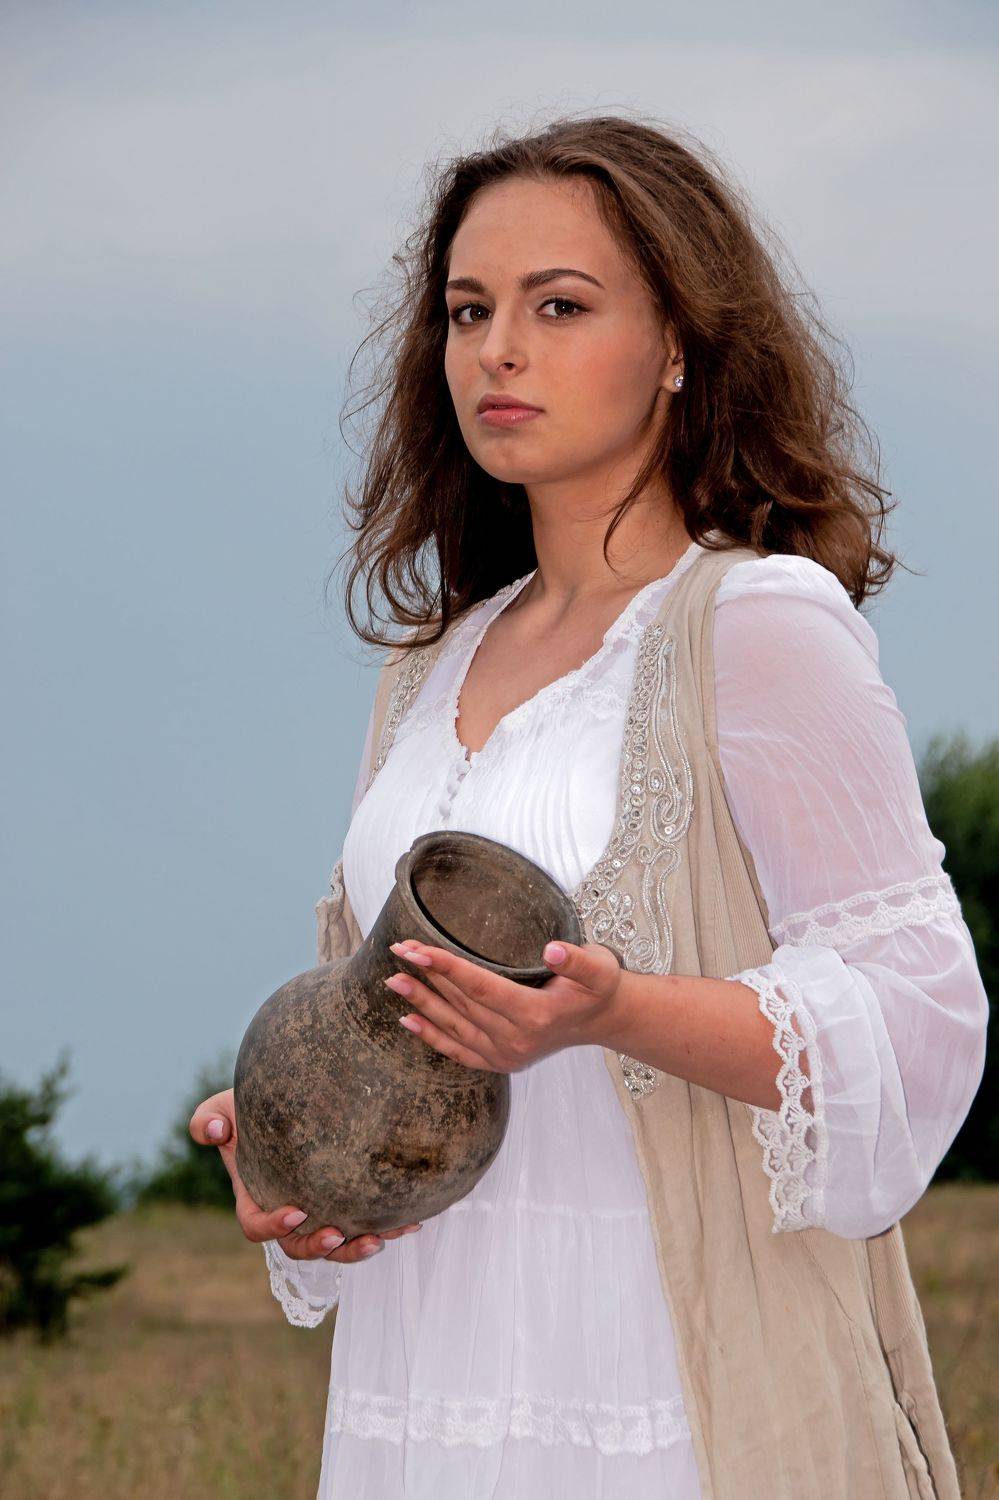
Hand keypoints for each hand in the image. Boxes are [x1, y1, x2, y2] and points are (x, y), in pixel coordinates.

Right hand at [188, 1088, 421, 1262]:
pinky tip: (412, 1219)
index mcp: (255, 1198)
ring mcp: (320, 1209)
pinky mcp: (348, 1201)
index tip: (295, 1211)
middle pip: (300, 1246)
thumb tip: (212, 1132)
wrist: (289, 1099)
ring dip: (357, 1247)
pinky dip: (387, 1225)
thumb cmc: (250, 1105)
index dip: (273, 1226)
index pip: (257, 1226)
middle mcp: (289, 1211)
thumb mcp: (221, 1108)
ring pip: (337, 1243)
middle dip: (320, 1248)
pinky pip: (366, 1220)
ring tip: (382, 1238)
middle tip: (339, 1236)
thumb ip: (206, 1120)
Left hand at [383, 937, 624, 1071]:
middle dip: (427, 977)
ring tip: (393, 981)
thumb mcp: (598, 968)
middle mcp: (516, 1039)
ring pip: (454, 1026)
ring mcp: (506, 1055)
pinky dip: (432, 1036)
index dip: (445, 966)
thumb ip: (576, 960)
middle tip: (397, 951)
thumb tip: (552, 950)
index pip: (479, 986)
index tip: (415, 948)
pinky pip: (458, 1051)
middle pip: (461, 1004)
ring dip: (422, 1004)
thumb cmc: (598, 988)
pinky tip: (407, 1020)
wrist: (603, 1021)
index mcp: (535, 1014)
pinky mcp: (500, 1062)